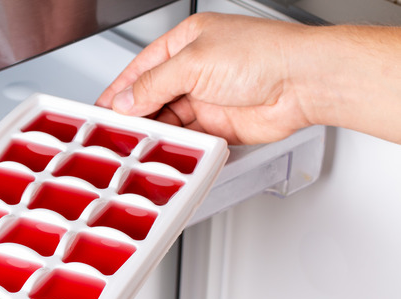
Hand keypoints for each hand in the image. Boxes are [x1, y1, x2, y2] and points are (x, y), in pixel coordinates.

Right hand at [96, 13, 400, 144]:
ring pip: (168, 121)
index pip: (140, 70)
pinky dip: (176, 147)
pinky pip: (188, 140)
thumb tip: (127, 100)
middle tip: (114, 135)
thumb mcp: (194, 62)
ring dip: (154, 134)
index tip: (98, 111)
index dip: (118, 91)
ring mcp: (207, 99)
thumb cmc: (264, 55)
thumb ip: (154, 84)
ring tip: (137, 146)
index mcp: (185, 43)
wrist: (304, 83)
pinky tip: (165, 152)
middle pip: (151, 98)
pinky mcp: (219, 126)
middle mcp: (194, 70)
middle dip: (134, 117)